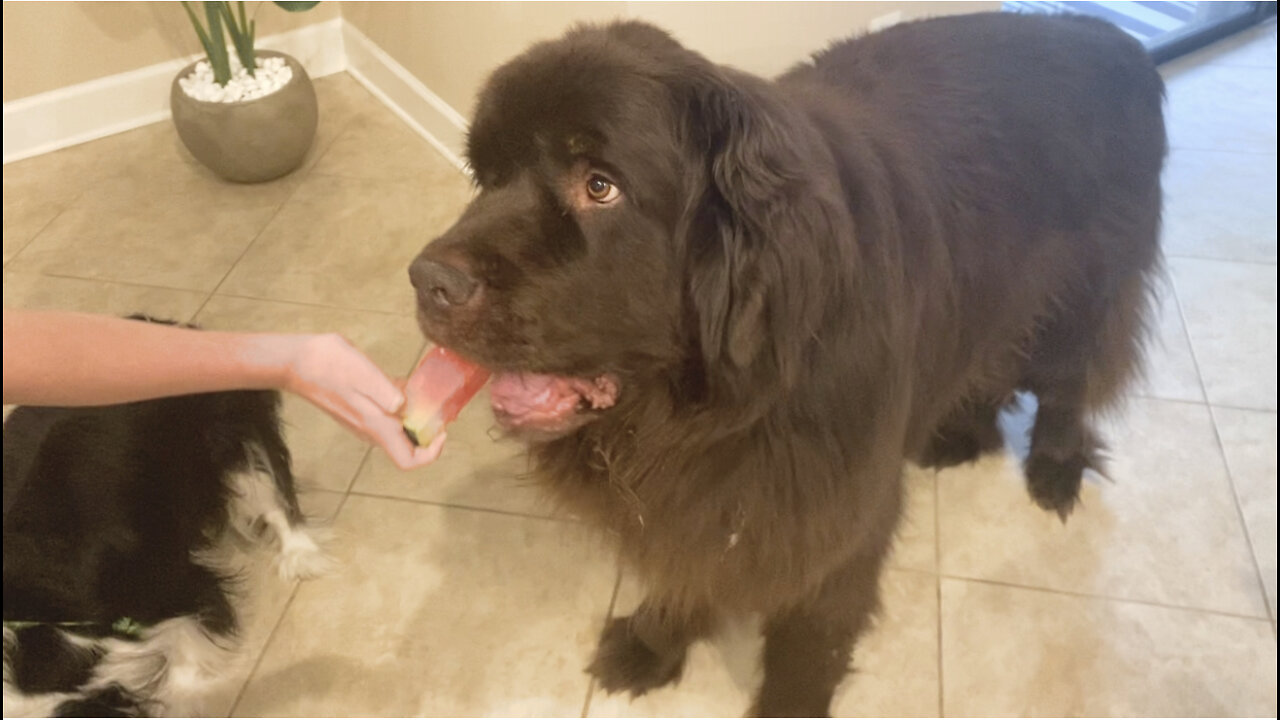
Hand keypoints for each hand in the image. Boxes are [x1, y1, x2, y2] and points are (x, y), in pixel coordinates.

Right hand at [281, 334, 445, 469]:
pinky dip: (401, 408)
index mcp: (375, 426)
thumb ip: (386, 392)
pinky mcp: (358, 412)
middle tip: (438, 406)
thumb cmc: (328, 363)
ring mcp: (363, 423)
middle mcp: (370, 431)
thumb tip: (405, 408)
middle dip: (428, 431)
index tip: (441, 430)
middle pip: (407, 447)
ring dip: (415, 418)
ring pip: (398, 432)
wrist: (296, 362)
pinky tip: (402, 384)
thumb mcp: (362, 372)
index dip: (431, 453)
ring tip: (424, 393)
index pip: (408, 461)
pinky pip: (387, 418)